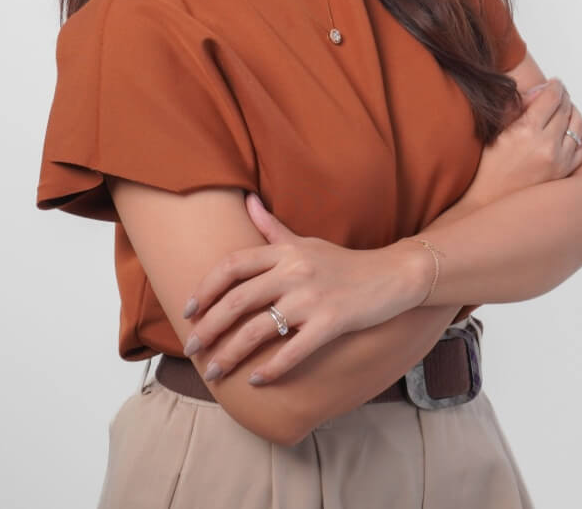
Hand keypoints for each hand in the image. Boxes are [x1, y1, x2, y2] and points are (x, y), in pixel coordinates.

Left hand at [181, 192, 421, 385]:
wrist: (393, 275)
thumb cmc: (343, 262)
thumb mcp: (306, 241)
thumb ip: (272, 228)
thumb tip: (247, 200)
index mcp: (284, 251)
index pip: (232, 266)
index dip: (204, 288)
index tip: (188, 310)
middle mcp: (294, 272)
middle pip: (238, 301)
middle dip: (209, 328)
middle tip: (192, 348)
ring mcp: (313, 299)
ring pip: (259, 330)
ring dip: (231, 354)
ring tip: (216, 371)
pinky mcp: (332, 323)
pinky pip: (294, 350)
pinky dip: (272, 368)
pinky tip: (256, 380)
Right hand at [465, 77, 581, 208]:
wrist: (488, 201)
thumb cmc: (487, 165)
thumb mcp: (496, 129)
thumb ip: (517, 105)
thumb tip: (539, 90)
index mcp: (526, 130)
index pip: (552, 97)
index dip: (555, 86)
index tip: (554, 82)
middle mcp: (546, 145)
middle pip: (567, 110)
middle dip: (564, 97)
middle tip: (560, 93)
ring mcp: (559, 161)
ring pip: (579, 126)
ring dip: (575, 113)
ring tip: (567, 110)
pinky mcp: (565, 173)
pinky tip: (574, 130)